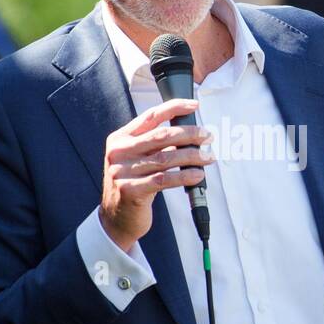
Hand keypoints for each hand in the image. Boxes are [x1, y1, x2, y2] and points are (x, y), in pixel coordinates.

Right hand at [99, 98, 213, 252]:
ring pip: (165, 158)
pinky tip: (197, 175)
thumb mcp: (136, 160)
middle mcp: (118, 152)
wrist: (115, 218)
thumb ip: (153, 146)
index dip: (174, 108)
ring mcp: (121, 171)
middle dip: (189, 134)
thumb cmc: (132, 185)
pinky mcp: (130, 190)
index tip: (194, 105)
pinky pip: (163, 180)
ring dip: (192, 156)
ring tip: (208, 157)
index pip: (150, 116)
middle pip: (161, 136)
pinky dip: (184, 176)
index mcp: (120, 138)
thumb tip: (188, 133)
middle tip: (207, 136)